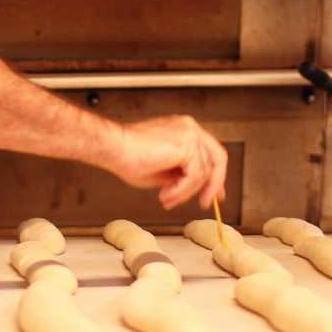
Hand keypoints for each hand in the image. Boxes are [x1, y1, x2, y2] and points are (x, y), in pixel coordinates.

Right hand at [108, 115, 227, 210]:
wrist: (114, 149)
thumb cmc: (129, 157)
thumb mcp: (164, 170)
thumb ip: (182, 175)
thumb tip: (195, 189)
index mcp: (185, 130)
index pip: (211, 152)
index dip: (215, 175)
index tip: (214, 193)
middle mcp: (190, 128)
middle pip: (217, 159)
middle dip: (213, 185)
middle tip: (205, 203)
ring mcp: (190, 134)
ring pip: (203, 172)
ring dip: (186, 192)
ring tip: (167, 199)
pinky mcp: (187, 144)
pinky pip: (194, 176)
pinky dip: (181, 190)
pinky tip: (166, 193)